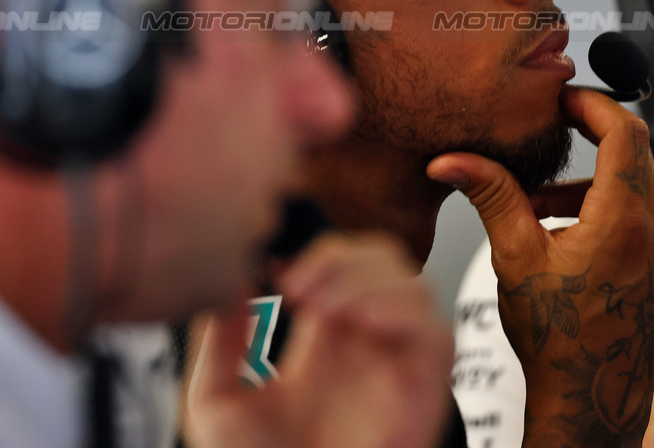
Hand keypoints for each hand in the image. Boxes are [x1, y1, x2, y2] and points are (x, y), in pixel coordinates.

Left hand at [185, 234, 452, 447]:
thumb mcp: (217, 401)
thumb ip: (221, 342)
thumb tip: (233, 283)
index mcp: (324, 338)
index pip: (341, 263)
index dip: (315, 252)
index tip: (275, 270)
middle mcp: (367, 344)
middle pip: (382, 261)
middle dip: (343, 256)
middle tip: (297, 284)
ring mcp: (397, 363)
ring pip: (413, 284)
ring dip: (370, 279)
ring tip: (324, 305)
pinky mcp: (422, 389)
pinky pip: (436, 332)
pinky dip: (404, 311)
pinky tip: (362, 320)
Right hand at [428, 88, 653, 447]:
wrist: (590, 400)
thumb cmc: (557, 338)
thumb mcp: (514, 256)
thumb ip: (491, 196)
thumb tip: (452, 161)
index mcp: (625, 220)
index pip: (624, 132)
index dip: (591, 105)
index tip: (562, 100)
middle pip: (630, 161)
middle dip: (581, 150)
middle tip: (543, 147)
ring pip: (634, 195)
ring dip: (588, 190)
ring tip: (539, 213)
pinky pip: (644, 226)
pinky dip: (607, 218)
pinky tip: (567, 245)